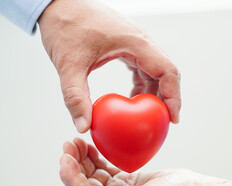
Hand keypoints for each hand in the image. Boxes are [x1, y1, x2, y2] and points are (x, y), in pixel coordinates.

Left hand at [39, 0, 180, 132]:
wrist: (58, 3)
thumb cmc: (65, 26)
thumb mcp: (68, 64)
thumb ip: (75, 97)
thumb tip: (83, 127)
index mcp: (135, 42)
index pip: (167, 71)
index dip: (174, 97)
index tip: (172, 119)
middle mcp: (141, 41)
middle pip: (166, 72)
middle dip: (167, 98)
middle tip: (161, 122)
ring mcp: (135, 42)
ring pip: (156, 70)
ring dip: (155, 92)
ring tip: (147, 115)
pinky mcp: (127, 45)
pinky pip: (144, 67)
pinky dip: (143, 84)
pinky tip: (133, 97)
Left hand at [59, 138, 204, 185]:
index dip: (71, 177)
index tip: (65, 157)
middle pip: (86, 183)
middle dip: (74, 164)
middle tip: (69, 144)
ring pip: (94, 175)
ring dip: (84, 159)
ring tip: (77, 142)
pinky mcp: (127, 181)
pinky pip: (106, 169)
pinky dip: (97, 157)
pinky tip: (93, 147)